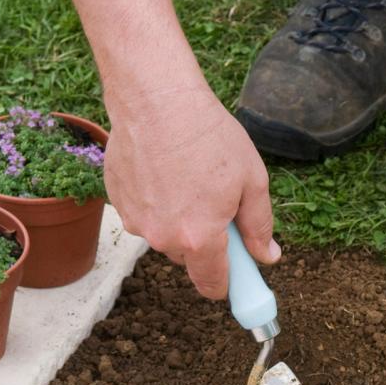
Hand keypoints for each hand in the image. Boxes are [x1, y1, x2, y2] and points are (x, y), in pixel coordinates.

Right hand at [103, 83, 278, 299]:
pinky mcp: (118, 202)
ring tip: (188, 178)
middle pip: (189, 259)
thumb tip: (267, 257)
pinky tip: (164, 171)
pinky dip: (156, 202)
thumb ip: (260, 226)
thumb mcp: (252, 181)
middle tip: (216, 204)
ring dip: (178, 220)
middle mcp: (163, 238)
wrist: (156, 99)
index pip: (212, 285)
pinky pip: (144, 215)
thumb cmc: (208, 136)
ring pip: (165, 236)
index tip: (236, 275)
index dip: (227, 283)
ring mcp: (136, 221)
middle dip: (204, 242)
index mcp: (200, 239)